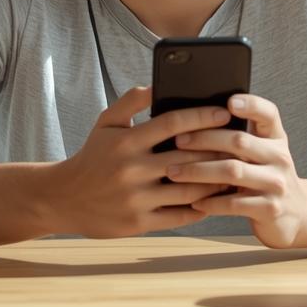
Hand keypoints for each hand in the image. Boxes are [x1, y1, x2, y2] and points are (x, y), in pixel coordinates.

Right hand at [45, 86, 230, 237]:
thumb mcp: (105, 123)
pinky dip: (201, 208)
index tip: (226, 111)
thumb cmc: (93, 156)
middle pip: (187, 157)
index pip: (173, 123)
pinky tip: (216, 199)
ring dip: (215, 181)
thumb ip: (130, 101)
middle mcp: (132, 170)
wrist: (65, 198)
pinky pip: (179, 216)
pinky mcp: (139, 223)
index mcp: (127, 142)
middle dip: (218, 148)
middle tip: (242, 142)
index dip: (202, 115)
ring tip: (236, 171)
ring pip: (188, 189)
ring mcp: (136, 198)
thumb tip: (157, 83)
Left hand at [165, 94, 306, 248]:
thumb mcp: (263, 154)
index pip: (269, 114)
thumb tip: (196, 119)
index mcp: (276, 139)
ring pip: (232, 171)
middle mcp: (280, 158)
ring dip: (198, 170)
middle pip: (240, 141)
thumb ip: (242, 138)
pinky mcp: (269, 209)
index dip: (251, 105)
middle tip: (177, 140)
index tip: (229, 102)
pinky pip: (233, 203)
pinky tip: (193, 200)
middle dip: (204, 139)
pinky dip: (210, 201)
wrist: (298, 215)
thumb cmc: (267, 178)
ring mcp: (276, 184)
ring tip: (174, 172)